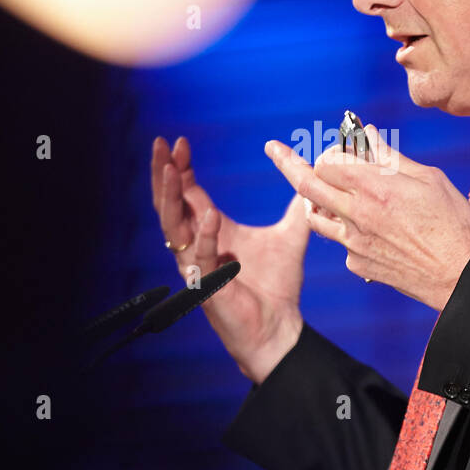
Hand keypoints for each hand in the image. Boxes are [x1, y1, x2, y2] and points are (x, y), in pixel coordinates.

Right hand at [151, 136, 309, 383]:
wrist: (280, 327)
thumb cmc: (277, 287)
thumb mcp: (290, 236)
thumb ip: (296, 208)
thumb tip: (309, 179)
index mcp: (211, 231)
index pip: (187, 193)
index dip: (182, 168)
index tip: (181, 141)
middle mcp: (197, 246)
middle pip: (168, 204)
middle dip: (162, 174)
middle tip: (160, 145)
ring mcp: (198, 267)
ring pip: (172, 227)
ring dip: (169, 197)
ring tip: (170, 169)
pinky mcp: (207, 288)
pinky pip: (200, 258)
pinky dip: (204, 236)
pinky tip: (209, 214)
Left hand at [263, 126, 469, 310]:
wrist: (460, 277)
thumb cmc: (452, 225)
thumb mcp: (429, 179)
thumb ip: (391, 158)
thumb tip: (367, 135)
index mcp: (375, 187)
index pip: (327, 160)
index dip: (331, 151)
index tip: (340, 150)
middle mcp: (357, 214)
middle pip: (306, 184)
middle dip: (287, 163)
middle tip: (274, 150)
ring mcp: (353, 243)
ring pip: (314, 216)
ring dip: (314, 199)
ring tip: (321, 191)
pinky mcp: (357, 265)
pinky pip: (339, 243)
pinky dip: (346, 230)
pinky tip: (367, 228)